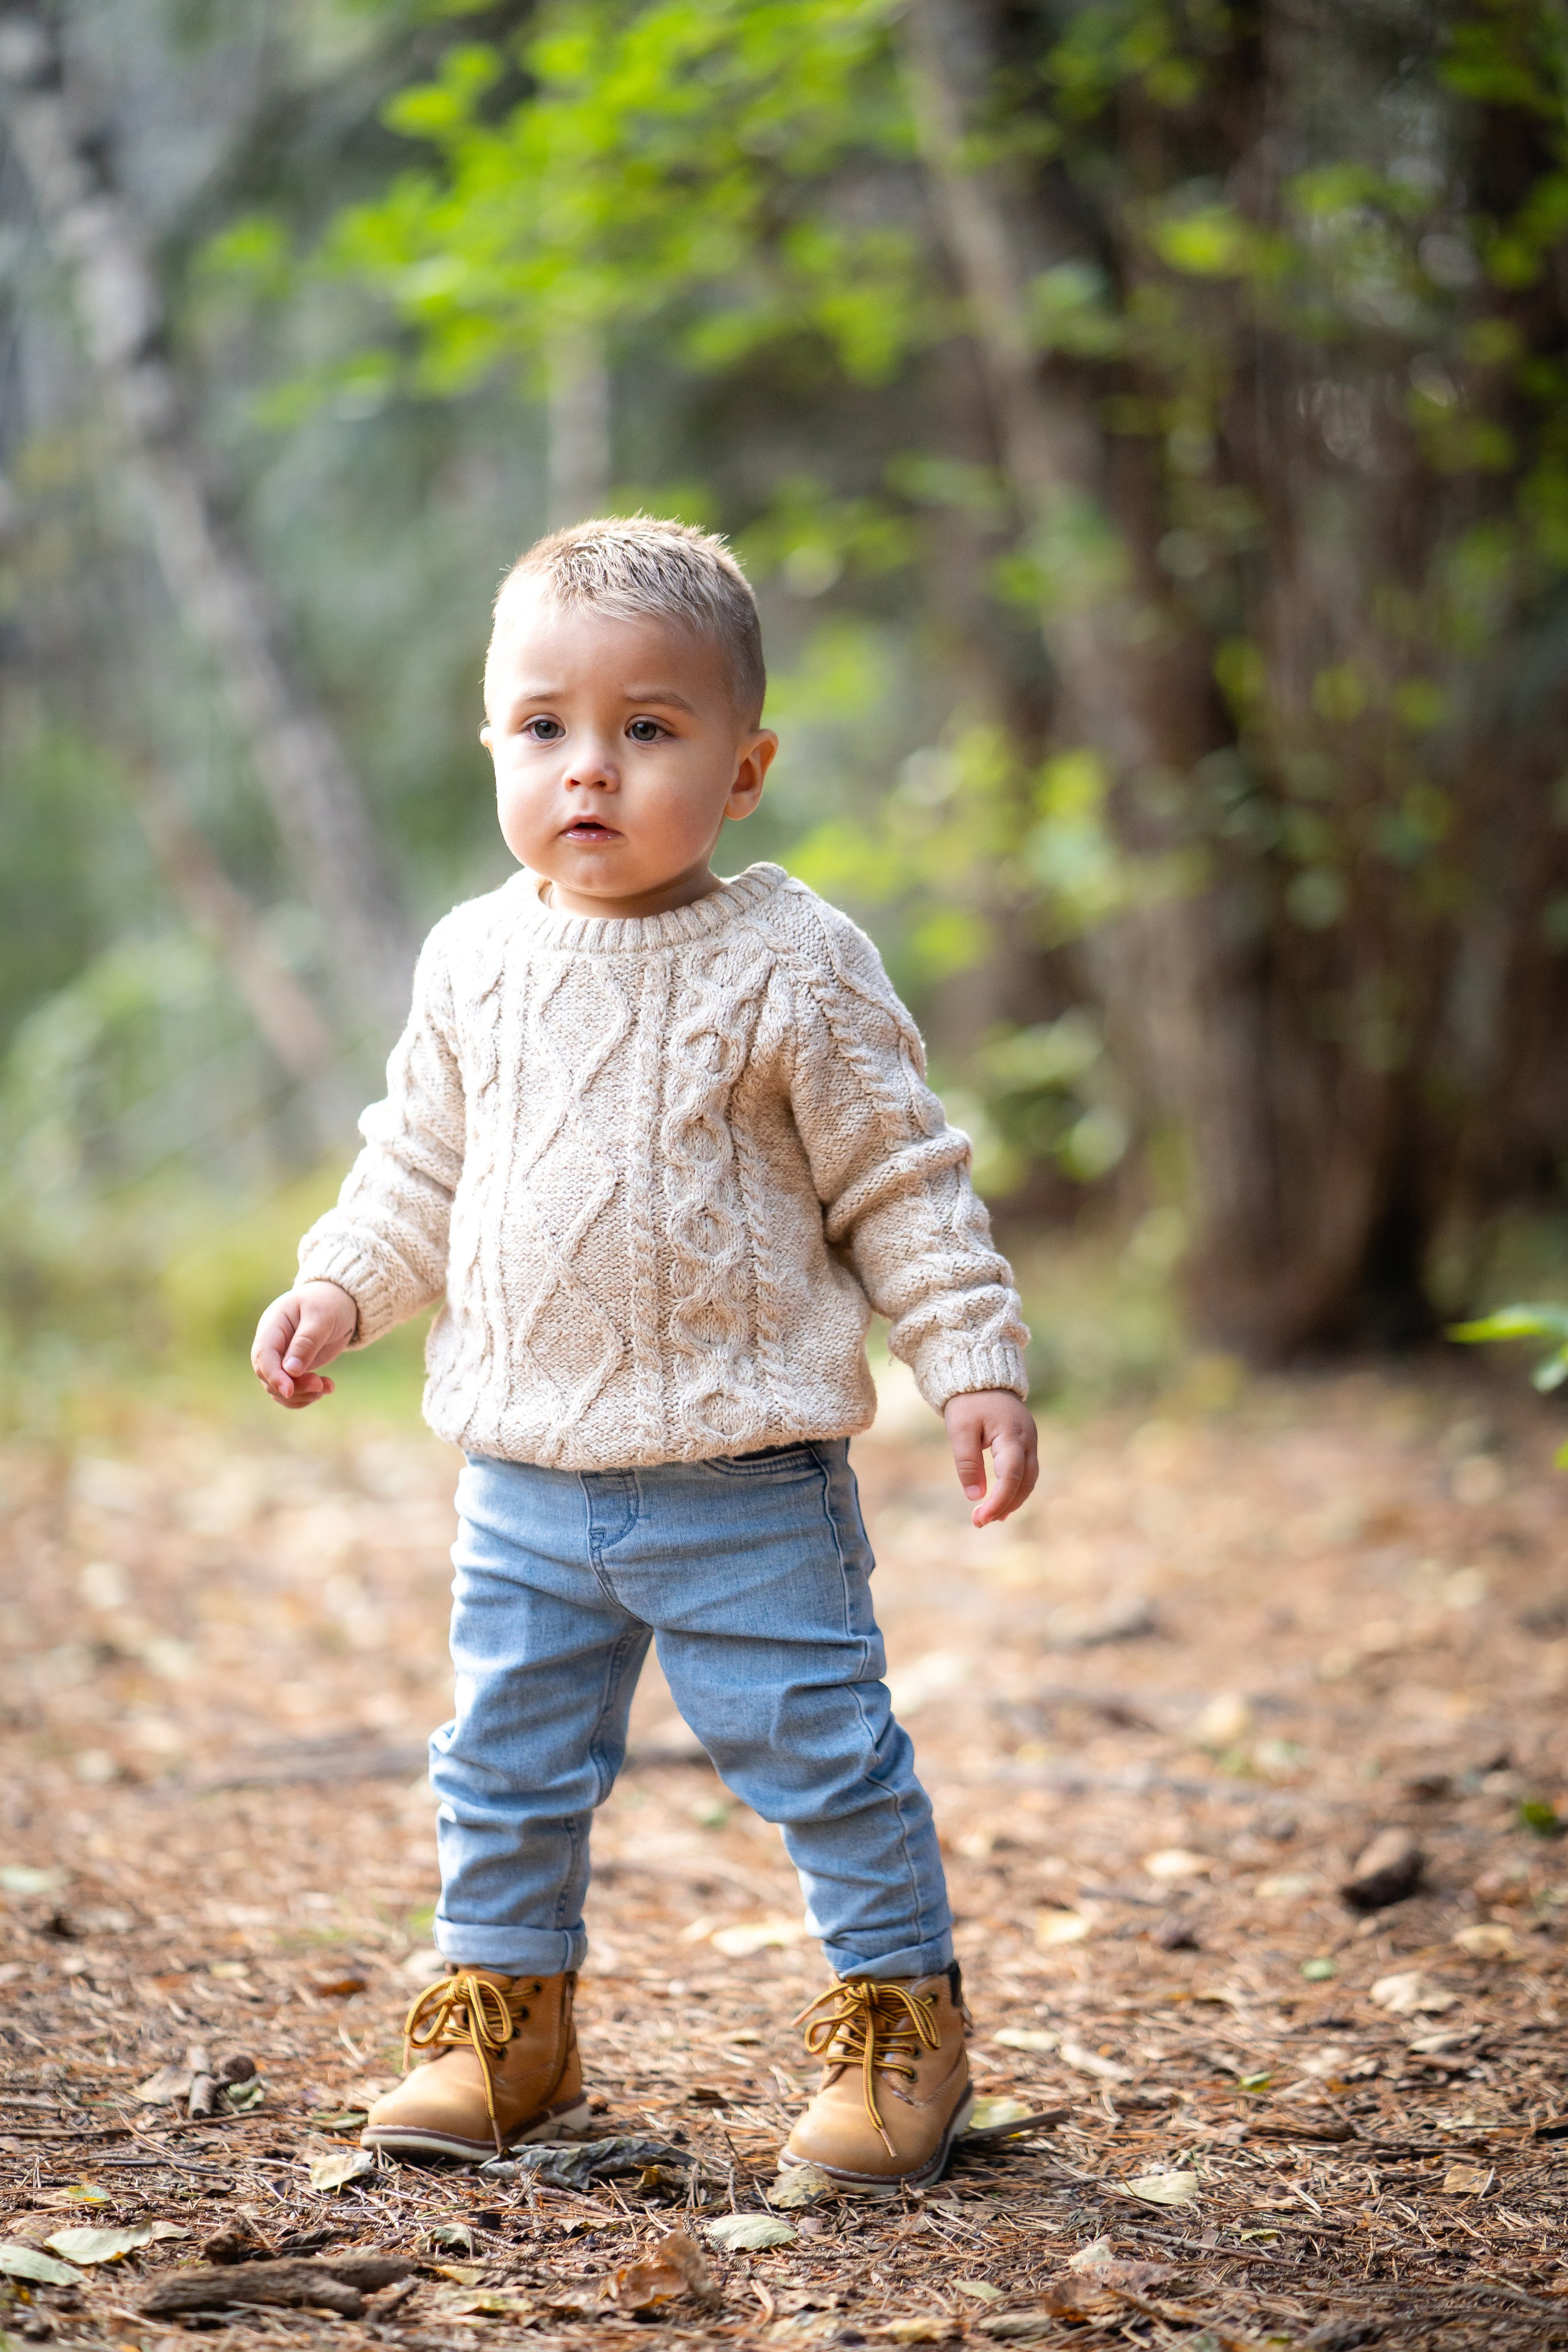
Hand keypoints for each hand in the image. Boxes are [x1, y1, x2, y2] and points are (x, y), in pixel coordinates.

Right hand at [251, 1281, 357, 1408]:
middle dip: (293, 1387)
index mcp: (273, 1326)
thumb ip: (306, 1342)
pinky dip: (306, 1395)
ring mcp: (281, 1358)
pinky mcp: (294, 1369)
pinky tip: (327, 1388)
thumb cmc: (329, 1303)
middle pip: (269, 1375)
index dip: (273, 1375)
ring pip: (278, 1387)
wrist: (340, 1301)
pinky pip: (291, 1391)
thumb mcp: (321, 1317)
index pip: (263, 1355)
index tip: (289, 1390)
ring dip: (302, 1394)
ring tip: (327, 1387)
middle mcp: (272, 1344)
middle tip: (321, 1385)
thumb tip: (290, 1370)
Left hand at [943, 1389, 1038, 1527]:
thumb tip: (975, 1497)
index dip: (998, 1501)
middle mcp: (1028, 1440)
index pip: (1011, 1476)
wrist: (981, 1377)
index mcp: (1012, 1434)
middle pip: (1024, 1482)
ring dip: (1012, 1500)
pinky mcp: (1026, 1443)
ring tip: (990, 1517)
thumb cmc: (968, 1402)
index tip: (979, 1518)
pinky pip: (1026, 1471)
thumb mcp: (959, 1429)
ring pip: (1029, 1479)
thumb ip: (967, 1462)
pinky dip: (1015, 1488)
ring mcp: (1030, 1441)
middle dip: (1004, 1505)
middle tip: (979, 1521)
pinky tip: (1000, 1501)